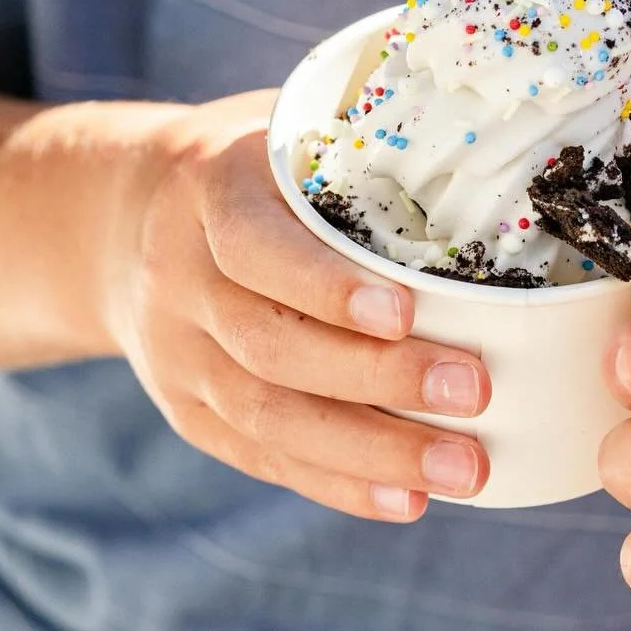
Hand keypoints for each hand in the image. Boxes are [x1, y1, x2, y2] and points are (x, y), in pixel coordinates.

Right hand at [106, 92, 490, 521]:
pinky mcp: (188, 410)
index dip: (327, 286)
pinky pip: (260, 457)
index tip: (408, 310)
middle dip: (377, 377)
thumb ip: (363, 142)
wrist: (121, 219)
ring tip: (466, 468)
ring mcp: (177, 355)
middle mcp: (180, 279)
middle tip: (476, 391)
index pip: (258, 249)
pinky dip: (336, 484)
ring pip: (267, 416)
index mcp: (210, 193)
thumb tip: (509, 134)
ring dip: (371, 450)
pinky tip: (409, 503)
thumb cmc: (254, 165)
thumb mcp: (286, 127)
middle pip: (271, 345)